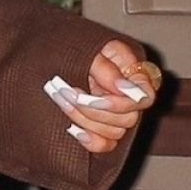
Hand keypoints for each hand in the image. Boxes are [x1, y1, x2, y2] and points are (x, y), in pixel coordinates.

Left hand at [43, 39, 158, 153]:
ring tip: (61, 100)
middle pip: (129, 118)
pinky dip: (90, 140)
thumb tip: (123, 88)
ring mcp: (114, 113)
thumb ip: (106, 67)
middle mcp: (127, 95)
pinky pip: (105, 145)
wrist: (44, 52)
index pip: (145, 96)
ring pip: (115, 132)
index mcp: (130, 71)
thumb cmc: (69, 44)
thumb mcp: (87, 48)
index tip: (98, 97)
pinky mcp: (100, 127)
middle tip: (68, 93)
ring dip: (85, 119)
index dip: (125, 102)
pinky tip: (72, 128)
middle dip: (95, 109)